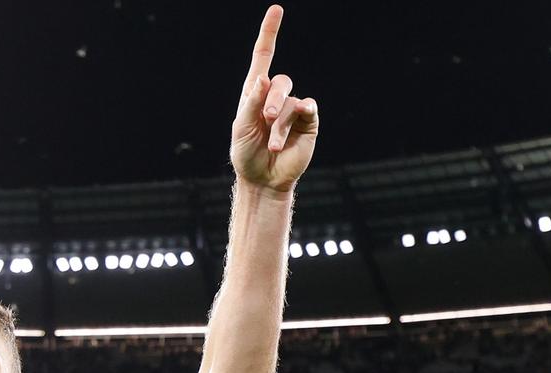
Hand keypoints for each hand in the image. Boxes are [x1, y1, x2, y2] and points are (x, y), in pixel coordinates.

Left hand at [230, 6, 319, 192]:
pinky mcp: (309, 122)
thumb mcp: (241, 128)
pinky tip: (291, 132)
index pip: (263, 58)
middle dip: (272, 100)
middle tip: (266, 119)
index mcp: (255, 94)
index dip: (269, 34)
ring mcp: (293, 109)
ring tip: (272, 145)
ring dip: (280, 124)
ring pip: (291, 101)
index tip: (276, 10)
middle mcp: (275, 97)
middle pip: (280, 81)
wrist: (262, 179)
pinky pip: (308, 108)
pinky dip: (299, 119)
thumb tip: (263, 79)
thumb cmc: (246, 154)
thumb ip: (251, 103)